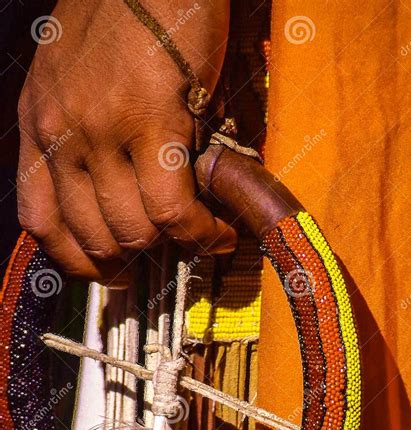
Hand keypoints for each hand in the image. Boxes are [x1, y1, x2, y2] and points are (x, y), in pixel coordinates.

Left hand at [17, 0, 235, 286]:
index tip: (106, 272)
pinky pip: (174, 209)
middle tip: (166, 255)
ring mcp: (105, 128)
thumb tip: (113, 193)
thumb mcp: (71, 75)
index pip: (41, 221)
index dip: (75, 261)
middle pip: (94, 236)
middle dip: (136, 261)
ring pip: (135, 230)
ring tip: (203, 238)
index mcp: (40, 122)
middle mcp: (64, 131)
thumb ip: (80, 134)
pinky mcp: (154, 121)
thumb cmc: (120, 12)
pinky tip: (219, 231)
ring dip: (175, 248)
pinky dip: (201, 233)